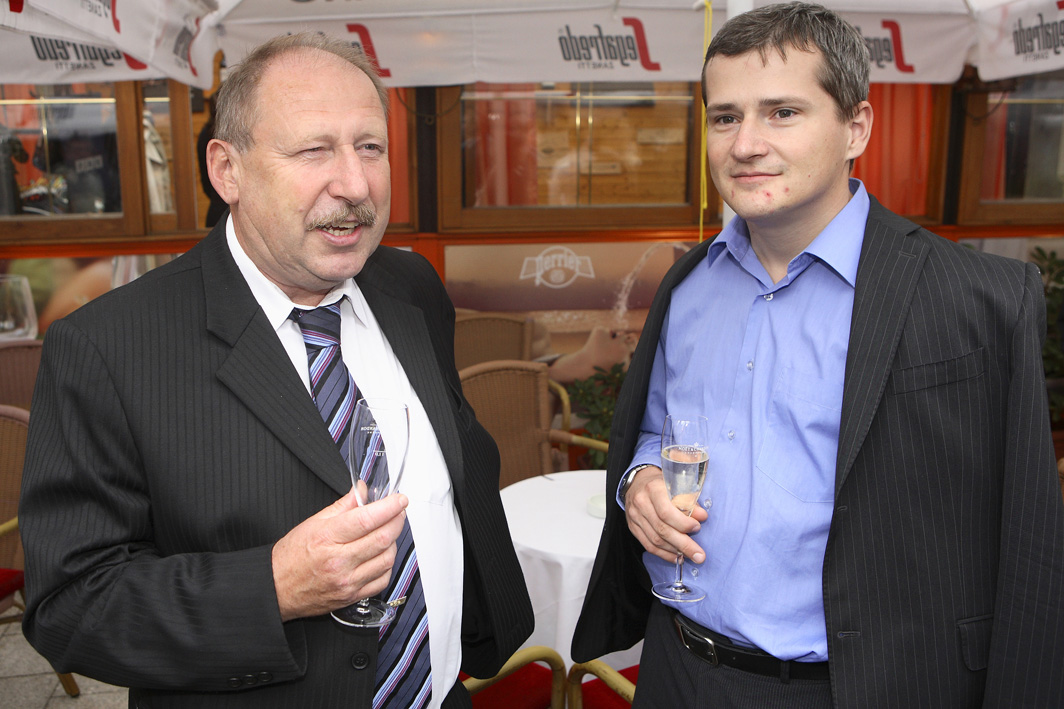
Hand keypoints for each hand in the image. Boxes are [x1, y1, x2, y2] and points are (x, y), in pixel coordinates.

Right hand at [272, 488, 407, 620]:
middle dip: (397, 521)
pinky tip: (381, 555)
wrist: (276, 588)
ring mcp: (348, 581)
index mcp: (327, 538)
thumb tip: (362, 491)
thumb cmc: (291, 556)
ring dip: (393, 542)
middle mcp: (339, 561)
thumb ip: (343, 505)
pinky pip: (383, 580)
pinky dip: (387, 565)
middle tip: (399, 512)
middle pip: (382, 538)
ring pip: (387, 559)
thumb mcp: (313, 522)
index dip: (389, 507)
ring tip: (387, 532)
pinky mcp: (352, 596)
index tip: (400, 500)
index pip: (367, 519)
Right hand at [624, 465, 706, 563]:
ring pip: (655, 540)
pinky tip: (676, 557)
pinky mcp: (633, 527)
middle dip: (683, 544)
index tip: (697, 527)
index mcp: (653, 489)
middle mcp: (641, 503)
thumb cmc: (661, 484)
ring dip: (675, 551)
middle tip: (699, 554)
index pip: (666, 512)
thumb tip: (702, 516)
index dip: (683, 523)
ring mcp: (635, 517)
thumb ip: (689, 501)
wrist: (638, 482)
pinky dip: (664, 554)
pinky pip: (648, 545)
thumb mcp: (676, 485)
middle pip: (662, 529)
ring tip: (690, 556)